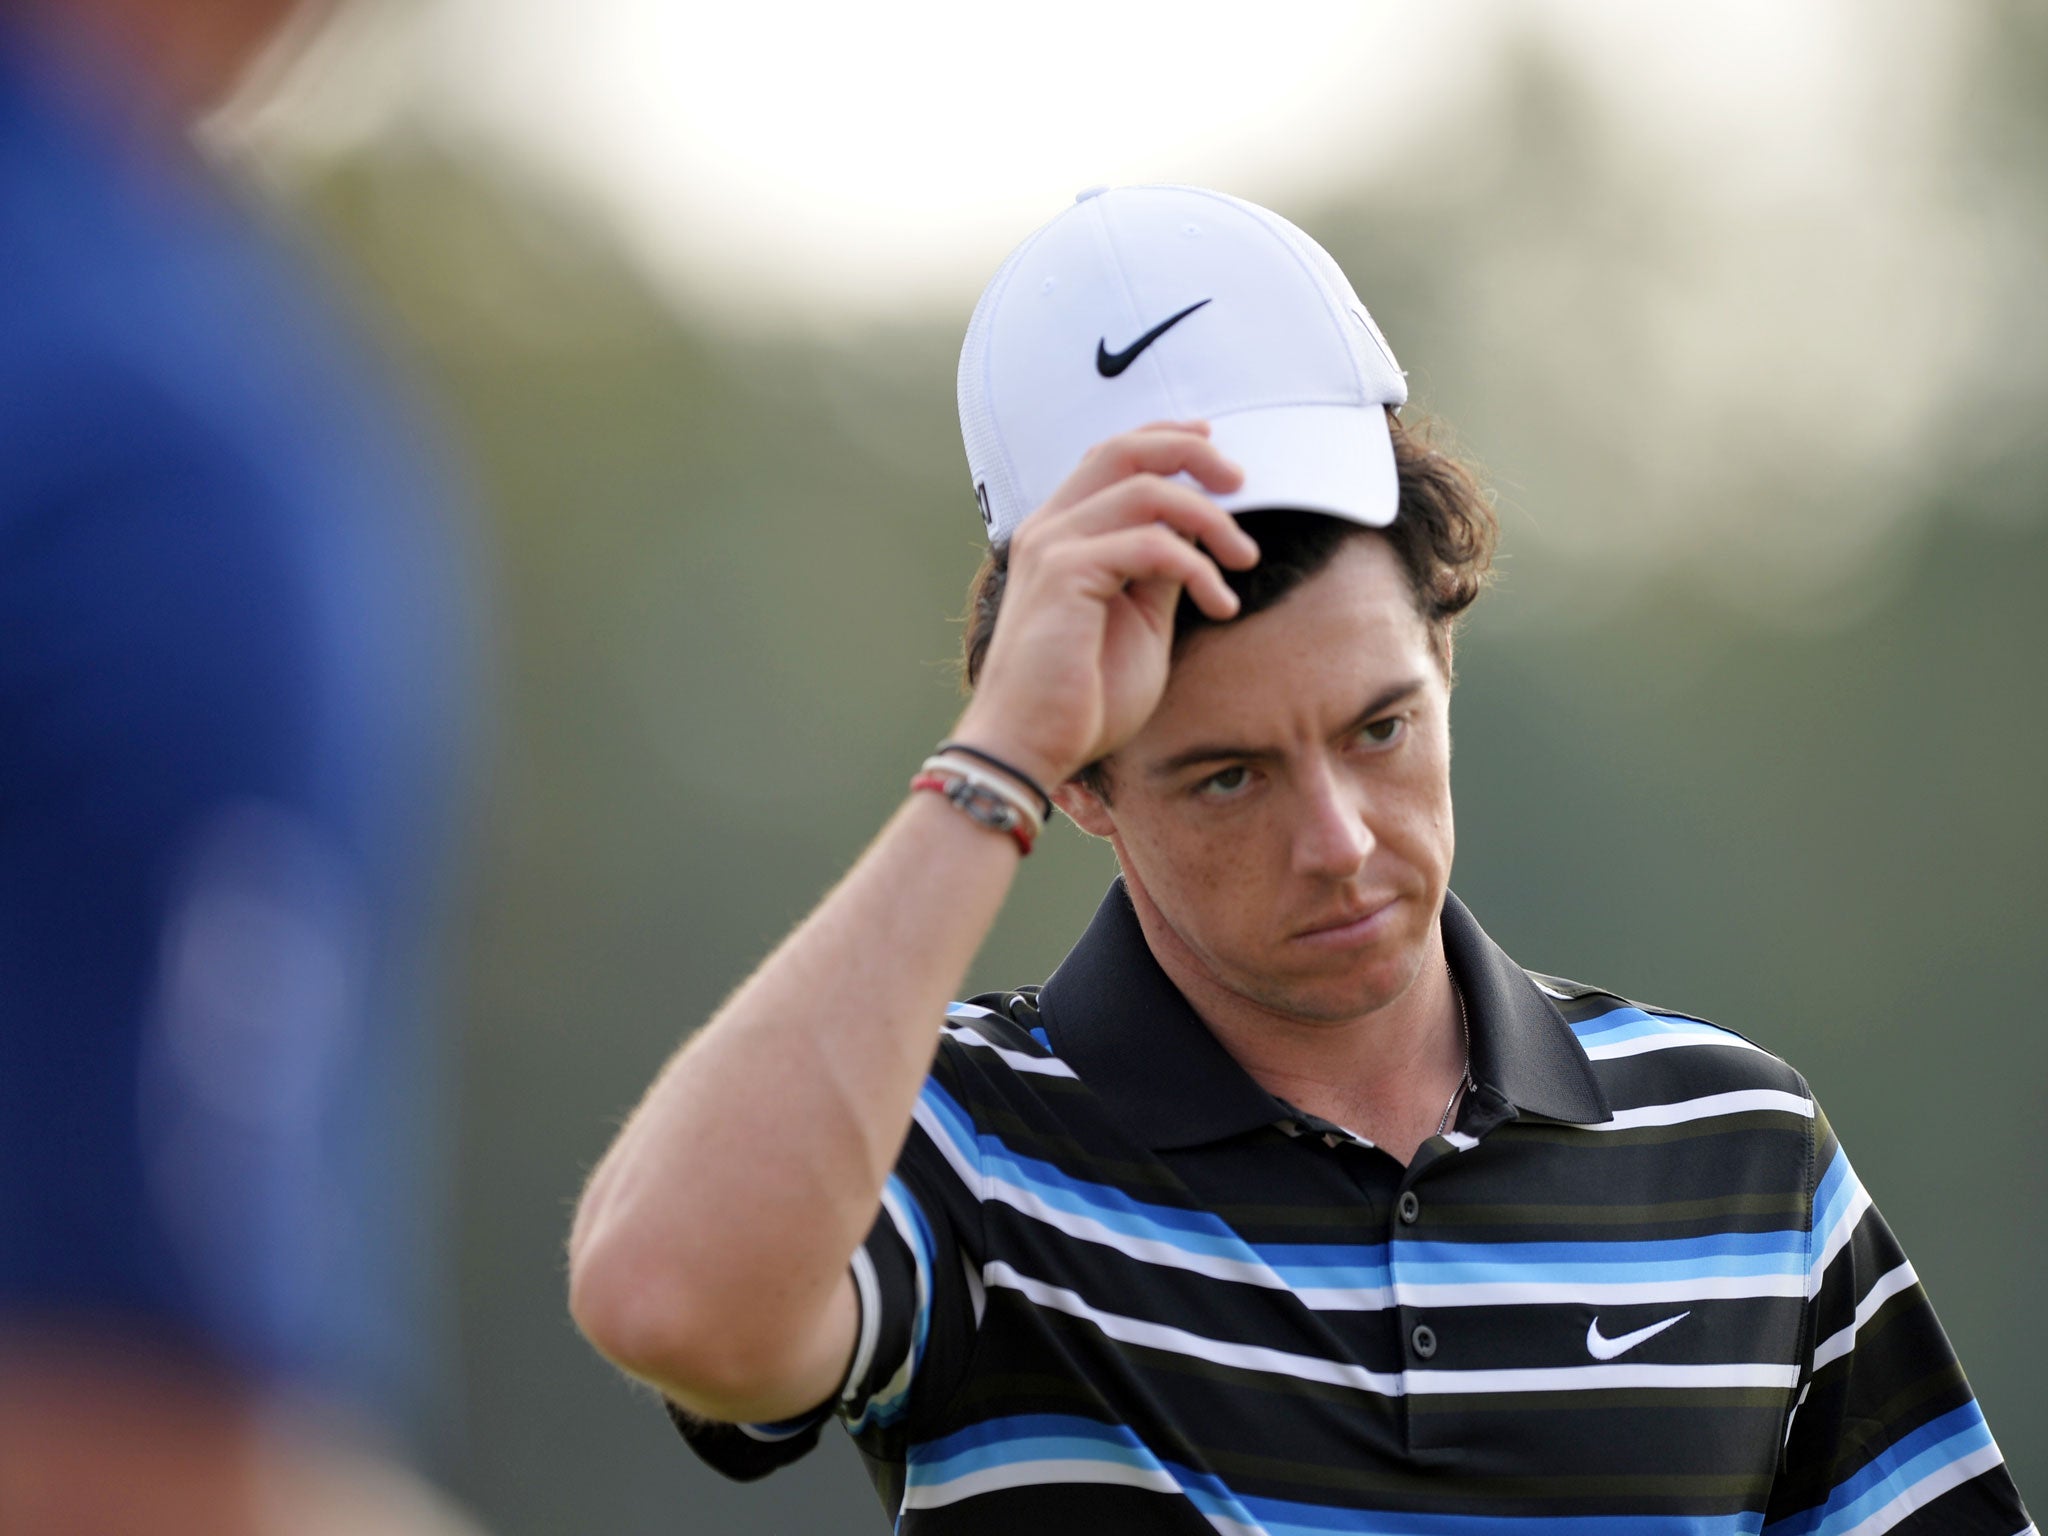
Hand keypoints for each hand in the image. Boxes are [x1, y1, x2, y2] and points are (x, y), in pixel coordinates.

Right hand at [952, 422, 1255, 787]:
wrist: (1031, 747)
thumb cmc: (1082, 698)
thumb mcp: (1139, 621)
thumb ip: (1160, 570)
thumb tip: (1199, 534)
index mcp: (1060, 533)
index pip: (1112, 456)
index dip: (1165, 438)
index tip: (1216, 450)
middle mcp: (1049, 528)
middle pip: (1124, 450)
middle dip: (1191, 453)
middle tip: (1241, 481)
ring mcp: (1052, 547)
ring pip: (1147, 491)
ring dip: (1211, 519)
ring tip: (1244, 560)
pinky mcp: (1064, 574)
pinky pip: (1152, 545)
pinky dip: (1199, 569)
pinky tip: (1220, 604)